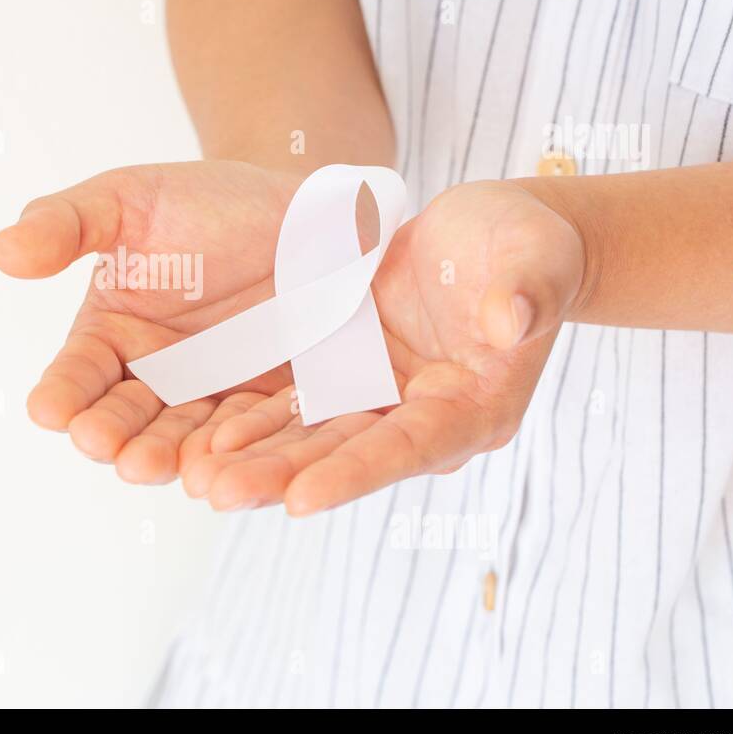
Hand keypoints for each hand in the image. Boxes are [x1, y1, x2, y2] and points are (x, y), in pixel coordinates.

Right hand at [0, 160, 304, 482]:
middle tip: (105, 446)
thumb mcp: (129, 198)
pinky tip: (224, 464)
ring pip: (182, 439)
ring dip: (168, 457)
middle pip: (125, 420)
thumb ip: (67, 222)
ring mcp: (211, 398)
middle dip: (112, 435)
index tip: (49, 408)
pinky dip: (236, 453)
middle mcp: (154, 378)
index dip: (63, 393)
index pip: (76, 373)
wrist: (302, 214)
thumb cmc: (206, 202)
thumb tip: (1, 250)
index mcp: (109, 336)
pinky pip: (249, 436)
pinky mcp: (265, 408)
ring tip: (157, 466)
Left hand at [182, 178, 587, 514]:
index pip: (412, 448)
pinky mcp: (348, 376)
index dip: (356, 472)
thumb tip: (509, 319)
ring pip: (312, 439)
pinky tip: (205, 437)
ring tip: (198, 480)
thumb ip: (526, 290)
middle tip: (221, 495)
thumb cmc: (524, 244)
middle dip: (285, 477)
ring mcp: (380, 401)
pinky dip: (253, 422)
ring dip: (257, 459)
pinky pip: (295, 406)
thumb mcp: (534, 254)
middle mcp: (423, 419)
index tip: (301, 498)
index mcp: (474, 407)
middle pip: (348, 457)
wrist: (490, 235)